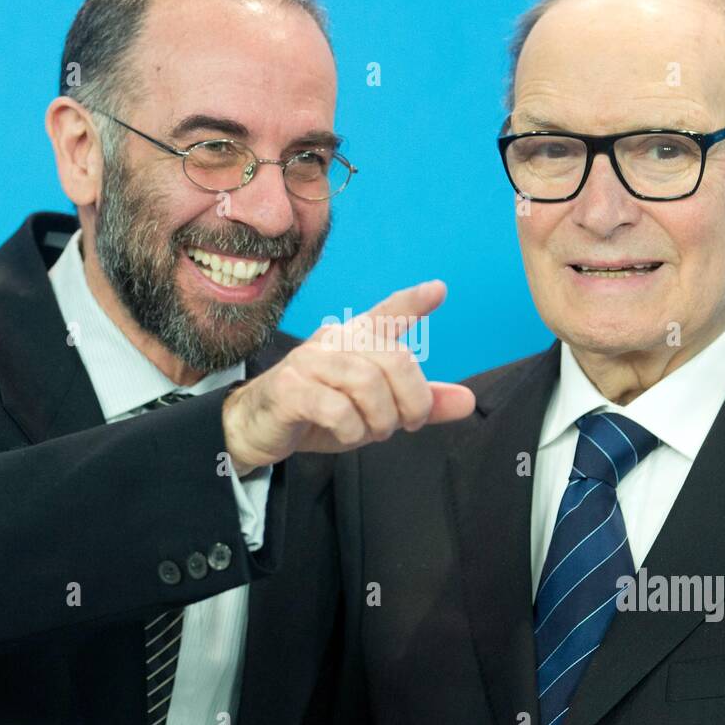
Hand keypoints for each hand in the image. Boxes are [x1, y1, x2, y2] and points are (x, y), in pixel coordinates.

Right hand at [222, 280, 475, 473]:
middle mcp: (334, 342)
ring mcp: (309, 362)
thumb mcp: (375, 410)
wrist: (256, 428)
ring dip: (381, 418)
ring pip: (367, 383)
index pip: (387, 314)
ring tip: (373, 431)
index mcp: (355, 340)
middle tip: (406, 424)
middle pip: (394, 359)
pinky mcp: (290, 389)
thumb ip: (420, 404)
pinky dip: (352, 428)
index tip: (438, 291)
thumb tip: (469, 401)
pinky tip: (348, 434)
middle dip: (412, 399)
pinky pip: (336, 408)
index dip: (413, 302)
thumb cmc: (318, 413)